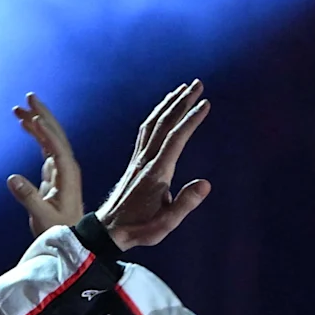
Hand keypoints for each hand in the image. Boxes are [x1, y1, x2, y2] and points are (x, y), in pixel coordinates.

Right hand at [6, 92, 88, 236]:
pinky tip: (24, 124)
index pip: (58, 148)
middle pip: (56, 134)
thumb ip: (29, 199)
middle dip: (42, 115)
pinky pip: (45, 146)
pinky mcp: (54, 172)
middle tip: (29, 96)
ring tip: (19, 108)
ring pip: (49, 138)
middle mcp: (67, 168)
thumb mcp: (42, 217)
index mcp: (68, 176)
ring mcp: (61, 169)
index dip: (47, 133)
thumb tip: (12, 178)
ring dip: (36, 121)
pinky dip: (35, 134)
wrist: (71, 239)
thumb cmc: (59, 230)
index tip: (34, 118)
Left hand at [94, 78, 213, 248]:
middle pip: (164, 123)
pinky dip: (156, 115)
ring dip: (168, 104)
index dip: (191, 119)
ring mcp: (138, 159)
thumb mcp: (165, 224)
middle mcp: (146, 160)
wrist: (108, 230)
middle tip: (197, 84)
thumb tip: (206, 184)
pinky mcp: (135, 162)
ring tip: (182, 89)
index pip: (176, 138)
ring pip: (153, 123)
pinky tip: (163, 111)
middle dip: (182, 101)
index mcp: (157, 173)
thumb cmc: (139, 229)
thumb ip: (185, 204)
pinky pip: (146, 131)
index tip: (206, 104)